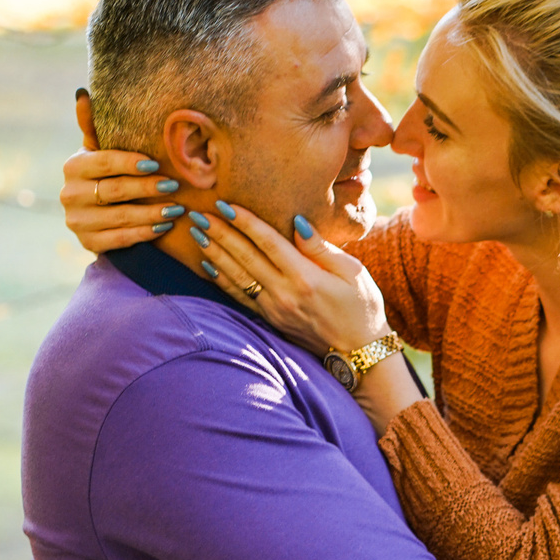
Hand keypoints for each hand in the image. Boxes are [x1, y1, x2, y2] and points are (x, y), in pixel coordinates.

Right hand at [59, 88, 186, 252]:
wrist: (95, 215)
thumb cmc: (105, 174)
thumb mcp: (99, 150)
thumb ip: (93, 126)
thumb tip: (82, 94)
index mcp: (73, 167)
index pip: (103, 162)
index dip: (129, 162)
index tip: (155, 163)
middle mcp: (69, 195)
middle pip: (115, 190)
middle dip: (147, 188)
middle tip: (174, 185)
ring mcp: (77, 222)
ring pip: (120, 217)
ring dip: (151, 213)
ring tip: (176, 208)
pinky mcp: (87, 243)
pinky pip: (120, 239)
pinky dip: (144, 233)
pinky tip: (164, 226)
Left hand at [186, 201, 390, 358]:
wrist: (360, 353)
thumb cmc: (363, 308)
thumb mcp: (353, 272)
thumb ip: (322, 248)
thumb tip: (298, 222)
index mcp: (306, 278)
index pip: (269, 243)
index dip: (245, 222)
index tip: (225, 205)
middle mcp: (285, 294)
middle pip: (246, 258)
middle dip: (221, 233)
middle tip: (199, 214)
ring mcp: (274, 309)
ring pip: (237, 277)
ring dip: (215, 253)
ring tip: (197, 234)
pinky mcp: (270, 320)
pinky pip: (240, 297)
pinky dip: (222, 280)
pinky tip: (209, 264)